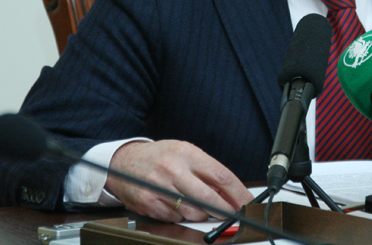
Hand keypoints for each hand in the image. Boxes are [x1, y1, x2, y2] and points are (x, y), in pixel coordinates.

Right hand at [106, 140, 253, 221]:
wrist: (124, 161)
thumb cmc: (159, 157)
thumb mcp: (185, 153)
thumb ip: (205, 171)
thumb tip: (229, 192)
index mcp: (187, 153)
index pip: (220, 175)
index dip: (238, 192)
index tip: (247, 202)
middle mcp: (173, 169)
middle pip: (208, 197)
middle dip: (225, 210)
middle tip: (232, 215)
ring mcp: (159, 187)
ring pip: (193, 211)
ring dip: (201, 213)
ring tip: (194, 202)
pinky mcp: (149, 203)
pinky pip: (175, 218)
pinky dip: (181, 215)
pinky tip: (175, 204)